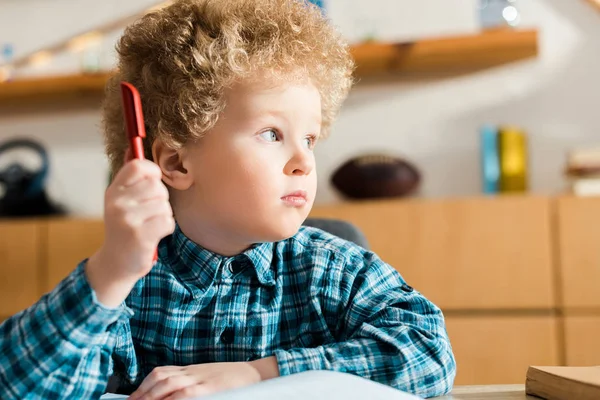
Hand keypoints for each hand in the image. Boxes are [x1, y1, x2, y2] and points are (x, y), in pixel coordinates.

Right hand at [85, 159, 174, 306]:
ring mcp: (127, 219)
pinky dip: (166, 229)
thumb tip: (133, 147)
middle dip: (161, 199)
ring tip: (149, 225)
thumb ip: (130, 177)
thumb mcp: (121, 200)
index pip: (137, 165)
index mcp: (114, 190)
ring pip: (164, 205)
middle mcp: (117, 202)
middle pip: (156, 186)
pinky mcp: (139, 235)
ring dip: (164, 215)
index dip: (152, 171)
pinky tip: (154, 235)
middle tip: (149, 212)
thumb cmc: (125, 227)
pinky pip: (167, 221)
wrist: (117, 262)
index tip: (153, 182)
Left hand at [128, 362, 262, 399]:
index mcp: (190, 369)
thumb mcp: (205, 378)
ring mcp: (201, 380)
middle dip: (141, 394)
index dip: (142, 386)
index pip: (160, 374)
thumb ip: (187, 383)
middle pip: (160, 379)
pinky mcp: (210, 389)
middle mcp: (192, 372)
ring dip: (152, 396)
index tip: (130, 399)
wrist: (254, 374)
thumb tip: (164, 394)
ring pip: (170, 384)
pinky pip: (187, 393)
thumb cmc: (230, 380)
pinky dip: (174, 399)